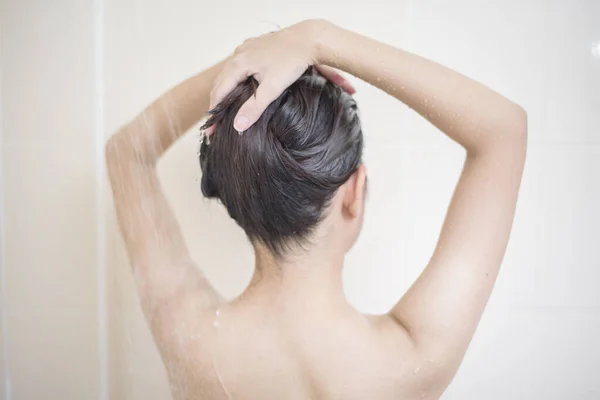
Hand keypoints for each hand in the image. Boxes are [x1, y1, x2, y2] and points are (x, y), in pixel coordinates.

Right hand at [206, 20, 354, 134]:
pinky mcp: (255, 46)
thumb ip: (254, 108)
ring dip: (225, 90)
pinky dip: (235, 79)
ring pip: (229, 73)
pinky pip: (238, 65)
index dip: (214, 112)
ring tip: (226, 107)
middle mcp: (238, 54)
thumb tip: (237, 126)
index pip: (218, 92)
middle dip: (217, 102)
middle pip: (220, 82)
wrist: (308, 39)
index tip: (211, 129)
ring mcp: (246, 48)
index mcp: (238, 64)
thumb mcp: (272, 88)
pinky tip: (241, 88)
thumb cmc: (292, 62)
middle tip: (216, 122)